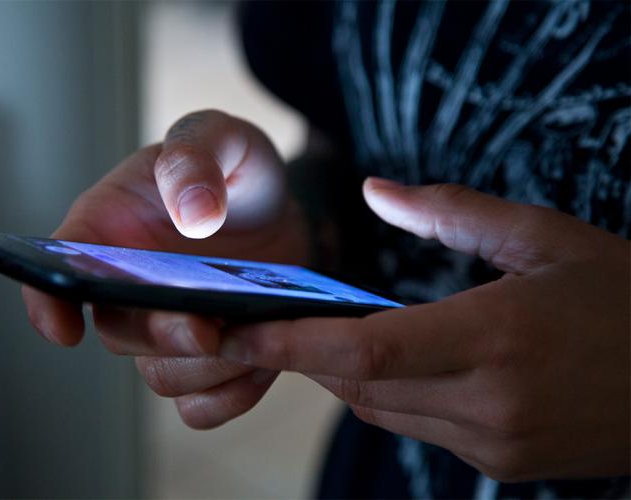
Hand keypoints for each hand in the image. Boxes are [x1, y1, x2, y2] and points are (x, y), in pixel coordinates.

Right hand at [22, 110, 305, 427]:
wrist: (280, 207)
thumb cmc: (233, 167)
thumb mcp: (220, 137)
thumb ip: (196, 155)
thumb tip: (192, 213)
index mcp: (108, 230)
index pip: (54, 271)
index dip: (46, 304)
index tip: (64, 330)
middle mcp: (129, 287)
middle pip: (119, 333)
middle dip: (159, 336)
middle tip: (204, 326)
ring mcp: (168, 327)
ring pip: (162, 376)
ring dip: (205, 368)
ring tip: (252, 333)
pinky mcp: (211, 356)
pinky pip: (206, 402)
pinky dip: (233, 392)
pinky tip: (264, 359)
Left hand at [217, 180, 629, 480]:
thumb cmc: (623, 297)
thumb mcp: (544, 237)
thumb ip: (451, 212)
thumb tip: (376, 191)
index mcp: (497, 337)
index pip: (366, 349)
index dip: (291, 342)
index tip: (237, 330)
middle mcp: (489, 401)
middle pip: (359, 383)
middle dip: (306, 353)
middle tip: (266, 320)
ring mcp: (495, 443)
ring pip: (380, 409)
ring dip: (344, 372)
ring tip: (326, 332)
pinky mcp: (501, 463)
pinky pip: (416, 426)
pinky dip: (388, 393)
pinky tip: (395, 361)